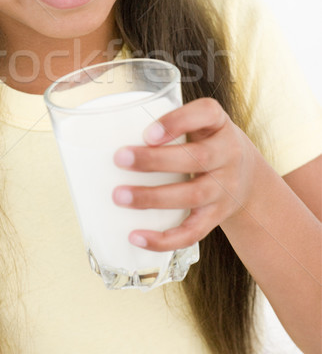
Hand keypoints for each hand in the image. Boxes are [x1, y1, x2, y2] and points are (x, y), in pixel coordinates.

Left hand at [112, 97, 261, 251]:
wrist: (247, 177)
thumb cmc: (205, 142)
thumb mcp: (199, 123)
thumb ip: (167, 121)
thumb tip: (106, 128)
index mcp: (218, 123)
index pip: (207, 113)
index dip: (178, 122)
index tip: (148, 132)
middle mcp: (227, 154)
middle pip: (196, 158)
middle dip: (155, 160)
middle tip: (119, 158)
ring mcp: (224, 188)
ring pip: (191, 196)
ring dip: (152, 197)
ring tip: (119, 196)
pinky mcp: (216, 216)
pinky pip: (193, 232)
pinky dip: (164, 239)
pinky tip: (136, 236)